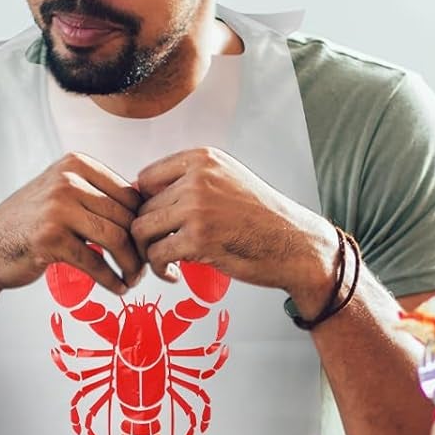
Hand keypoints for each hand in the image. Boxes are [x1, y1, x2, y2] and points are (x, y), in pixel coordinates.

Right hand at [0, 153, 142, 295]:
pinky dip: (112, 280)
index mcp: (76, 163)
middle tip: (145, 269)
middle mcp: (67, 179)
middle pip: (126, 217)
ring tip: (133, 280)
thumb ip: (98, 195)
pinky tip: (117, 289)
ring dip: (131, 266)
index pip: (130, 194)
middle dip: (141, 248)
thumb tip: (149, 210)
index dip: (144, 224)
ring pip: (117, 239)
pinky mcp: (50, 238)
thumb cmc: (30, 225)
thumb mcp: (62, 195)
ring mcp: (57, 207)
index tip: (147, 246)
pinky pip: (96, 262)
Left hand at [132, 147, 317, 289]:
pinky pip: (156, 255)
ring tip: (166, 261)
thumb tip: (140, 194)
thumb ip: (190, 182)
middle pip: (142, 207)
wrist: (294, 244)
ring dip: (149, 251)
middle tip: (164, 249)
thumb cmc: (262, 218)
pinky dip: (160, 270)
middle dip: (149, 233)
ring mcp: (197, 207)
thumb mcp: (227, 181)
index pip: (146, 178)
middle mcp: (198, 178)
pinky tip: (175, 274)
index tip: (161, 223)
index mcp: (203, 159)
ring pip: (142, 229)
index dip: (148, 204)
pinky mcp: (198, 238)